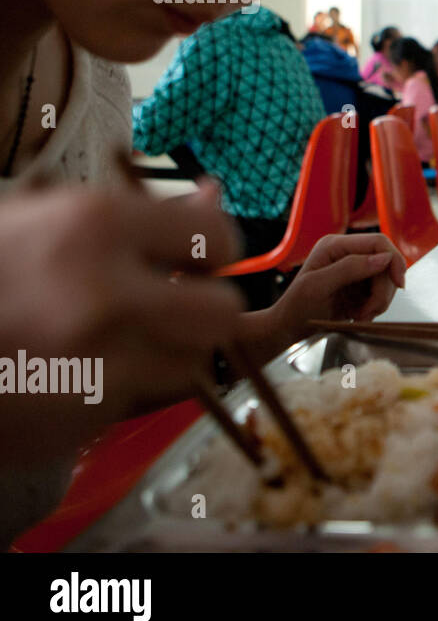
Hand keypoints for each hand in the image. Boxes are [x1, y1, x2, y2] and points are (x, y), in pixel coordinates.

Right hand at [0, 181, 244, 457]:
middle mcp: (104, 296)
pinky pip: (131, 404)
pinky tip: (67, 373)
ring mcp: (94, 368)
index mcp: (92, 226)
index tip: (195, 256)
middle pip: (221, 312)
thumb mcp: (33, 216)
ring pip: (185, 365)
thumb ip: (131, 210)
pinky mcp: (78, 424)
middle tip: (172, 307)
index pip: (215, 236)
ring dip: (162, 354)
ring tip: (109, 340)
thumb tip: (212, 196)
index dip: (211, 248)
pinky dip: (113, 392)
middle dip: (202, 310)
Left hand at [269, 233, 405, 336]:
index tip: (399, 284)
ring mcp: (355, 270)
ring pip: (386, 280)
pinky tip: (359, 315)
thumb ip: (349, 269)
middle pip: (386, 264)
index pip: (378, 242)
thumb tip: (384, 258)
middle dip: (383, 290)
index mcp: (335, 245)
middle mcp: (347, 253)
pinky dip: (375, 307)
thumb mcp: (318, 286)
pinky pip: (381, 293)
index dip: (394, 260)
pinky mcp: (359, 286)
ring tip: (360, 315)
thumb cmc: (296, 308)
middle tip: (369, 311)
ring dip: (379, 302)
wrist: (289, 329)